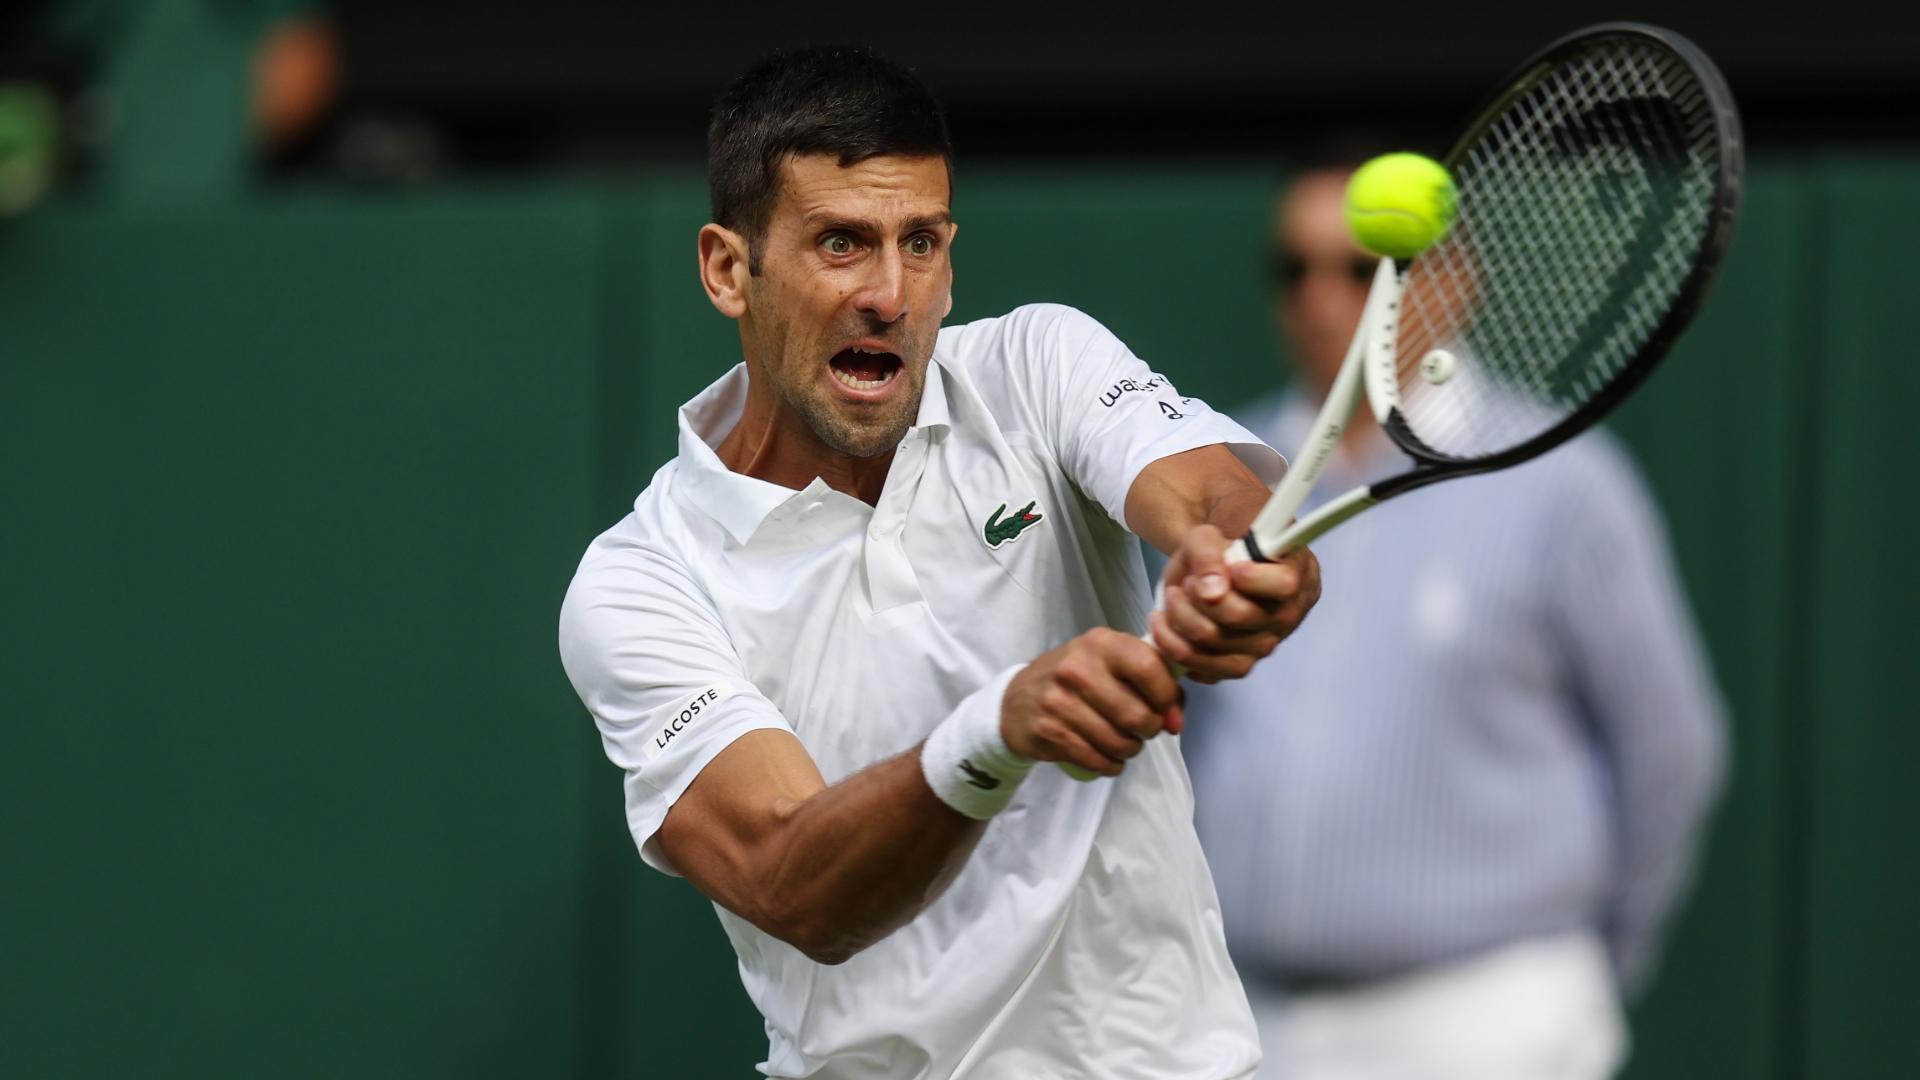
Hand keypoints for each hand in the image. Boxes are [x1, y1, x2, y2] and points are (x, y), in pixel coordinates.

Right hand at [1001, 628, 1184, 777]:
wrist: (1016, 700)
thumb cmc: (1076, 679)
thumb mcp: (1109, 663)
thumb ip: (1150, 681)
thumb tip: (1176, 721)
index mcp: (1100, 643)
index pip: (1150, 667)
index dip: (1168, 696)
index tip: (1168, 711)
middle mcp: (1078, 668)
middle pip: (1137, 714)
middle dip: (1150, 730)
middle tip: (1143, 729)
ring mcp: (1060, 701)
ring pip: (1119, 742)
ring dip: (1130, 750)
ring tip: (1124, 743)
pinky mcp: (1050, 731)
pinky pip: (1097, 760)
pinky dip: (1110, 765)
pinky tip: (1108, 757)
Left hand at [1148, 524, 1320, 683]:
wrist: (1205, 576)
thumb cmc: (1217, 553)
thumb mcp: (1207, 537)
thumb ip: (1208, 554)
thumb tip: (1212, 591)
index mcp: (1294, 575)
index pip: (1285, 584)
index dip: (1254, 578)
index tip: (1230, 568)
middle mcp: (1285, 616)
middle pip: (1239, 616)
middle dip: (1199, 596)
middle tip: (1187, 582)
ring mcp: (1263, 646)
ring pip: (1215, 642)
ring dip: (1180, 618)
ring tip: (1172, 597)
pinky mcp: (1237, 667)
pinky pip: (1205, 669)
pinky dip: (1173, 646)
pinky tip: (1166, 625)